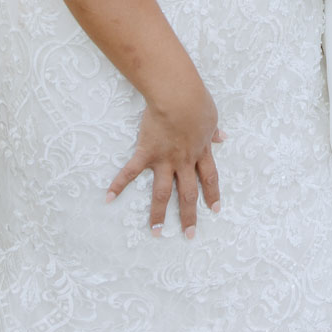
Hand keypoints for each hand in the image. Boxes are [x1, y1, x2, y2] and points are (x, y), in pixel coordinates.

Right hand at [106, 71, 221, 238]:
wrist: (178, 97)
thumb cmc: (196, 102)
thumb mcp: (211, 117)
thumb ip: (213, 131)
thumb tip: (222, 137)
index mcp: (201, 151)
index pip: (209, 178)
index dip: (212, 194)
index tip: (215, 210)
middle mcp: (184, 161)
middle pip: (188, 194)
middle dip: (189, 216)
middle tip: (189, 235)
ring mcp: (164, 160)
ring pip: (162, 192)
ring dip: (159, 214)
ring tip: (156, 232)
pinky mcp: (146, 153)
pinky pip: (131, 172)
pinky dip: (119, 184)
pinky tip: (108, 198)